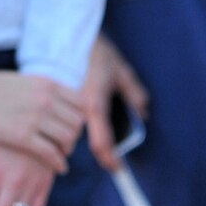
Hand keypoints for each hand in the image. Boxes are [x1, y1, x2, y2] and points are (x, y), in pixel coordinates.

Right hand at [0, 57, 83, 172]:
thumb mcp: (25, 80)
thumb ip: (43, 90)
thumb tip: (57, 100)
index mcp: (48, 84)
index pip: (81, 104)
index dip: (80, 117)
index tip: (72, 125)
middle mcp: (46, 100)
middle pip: (77, 124)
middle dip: (75, 136)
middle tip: (67, 143)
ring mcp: (35, 119)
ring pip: (67, 139)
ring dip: (67, 150)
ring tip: (61, 154)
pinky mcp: (22, 137)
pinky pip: (51, 153)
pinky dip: (58, 163)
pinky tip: (58, 167)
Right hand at [80, 35, 149, 171]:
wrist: (71, 36)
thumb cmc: (99, 54)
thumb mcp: (123, 72)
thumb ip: (135, 94)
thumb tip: (143, 114)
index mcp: (95, 104)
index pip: (101, 142)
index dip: (110, 159)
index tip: (119, 169)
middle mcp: (78, 109)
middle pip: (90, 142)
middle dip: (104, 152)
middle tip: (116, 155)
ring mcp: (67, 107)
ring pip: (79, 136)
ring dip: (93, 141)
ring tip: (105, 138)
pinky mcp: (62, 103)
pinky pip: (72, 124)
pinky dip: (82, 130)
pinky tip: (89, 123)